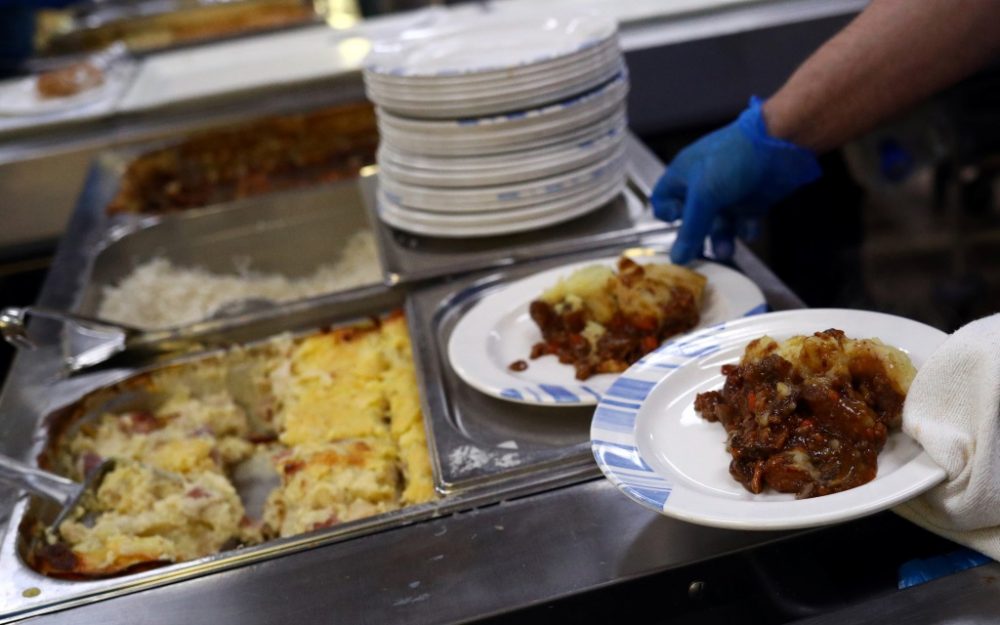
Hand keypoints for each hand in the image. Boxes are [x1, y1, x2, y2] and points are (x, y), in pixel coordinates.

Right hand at [651, 97, 822, 263]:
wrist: (780, 143)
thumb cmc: (735, 157)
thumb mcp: (705, 195)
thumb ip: (690, 229)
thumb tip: (677, 257)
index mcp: (683, 175)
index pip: (663, 201)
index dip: (668, 215)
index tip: (678, 224)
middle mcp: (703, 184)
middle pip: (692, 219)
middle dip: (698, 235)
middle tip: (701, 252)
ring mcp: (728, 192)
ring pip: (718, 224)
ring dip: (722, 238)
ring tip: (727, 249)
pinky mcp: (750, 199)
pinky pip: (742, 222)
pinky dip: (745, 229)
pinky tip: (749, 228)